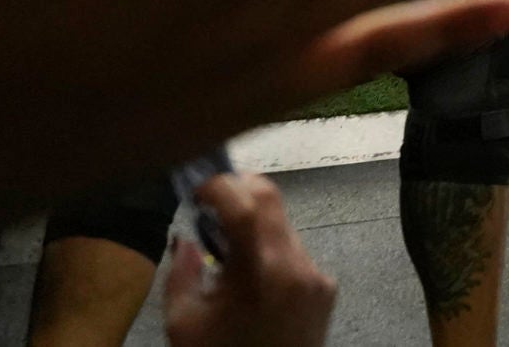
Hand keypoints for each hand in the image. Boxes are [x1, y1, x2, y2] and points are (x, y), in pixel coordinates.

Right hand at [163, 171, 335, 346]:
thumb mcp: (183, 324)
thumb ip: (181, 272)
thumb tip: (187, 236)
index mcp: (262, 272)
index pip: (247, 204)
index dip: (221, 185)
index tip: (197, 189)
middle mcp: (298, 265)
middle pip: (272, 203)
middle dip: (238, 194)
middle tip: (208, 204)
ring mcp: (318, 275)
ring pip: (283, 228)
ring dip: (253, 228)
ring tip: (224, 256)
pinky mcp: (327, 287)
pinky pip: (294, 255)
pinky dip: (270, 254)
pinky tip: (250, 283)